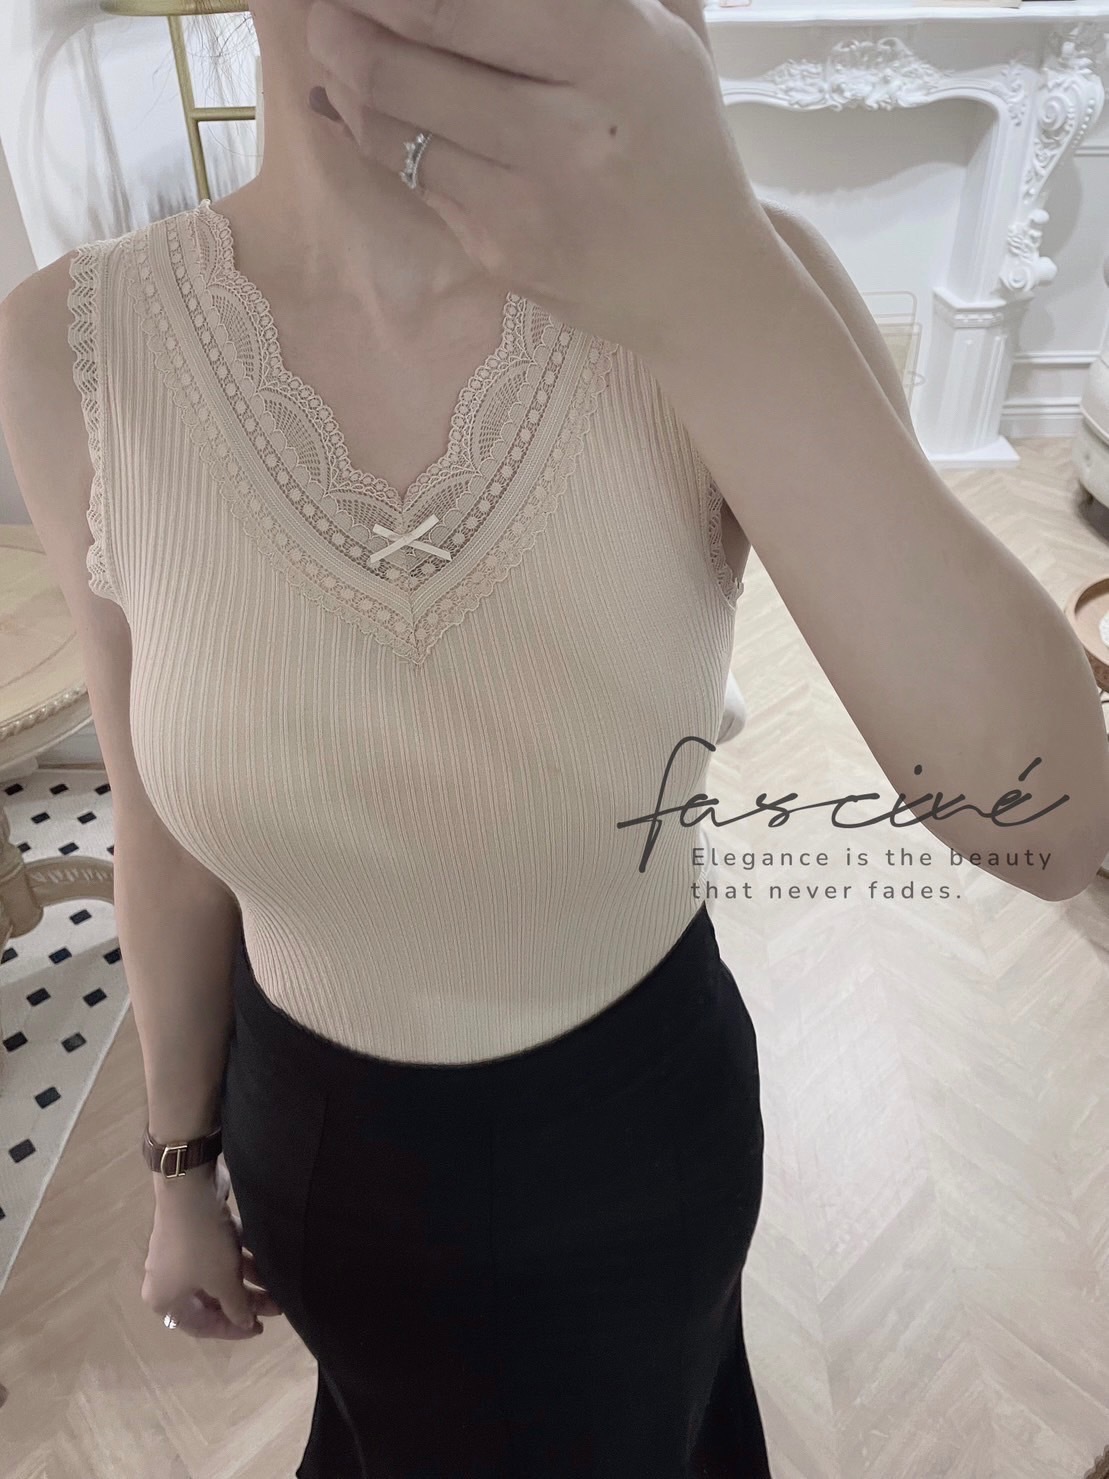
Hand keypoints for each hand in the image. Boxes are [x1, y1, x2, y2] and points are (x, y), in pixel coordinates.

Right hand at [143, 1157, 281, 1339]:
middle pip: (210, 1300)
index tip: (259, 1328)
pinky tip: (267, 1260)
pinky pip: (218, 1253)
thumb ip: (236, 1307)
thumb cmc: (202, 1245)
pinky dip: (240, 1258)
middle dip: (244, 1303)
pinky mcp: (194, 1231)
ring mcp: (180, 1253)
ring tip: (278, 1285)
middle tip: (274, 1307)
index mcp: (164, 1300)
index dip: (231, 1330)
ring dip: (247, 1280)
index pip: (200, 1325)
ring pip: (217, 1275)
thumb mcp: (223, 1281)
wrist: (190, 1188)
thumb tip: (244, 1323)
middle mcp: (167, 1279)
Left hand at [304, 0, 767, 361]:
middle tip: (325, 8)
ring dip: (352, 83)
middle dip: (347, 24)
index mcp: (615, 49)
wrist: (697, 279)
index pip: (458, 5)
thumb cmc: (672, 134)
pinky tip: (374, 112)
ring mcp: (531, 202)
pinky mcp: (503, 254)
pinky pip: (417, 182)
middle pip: (411, 59)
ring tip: (340, 52)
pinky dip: (383, 140)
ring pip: (399, 128)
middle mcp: (571, 127)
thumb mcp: (659, 30)